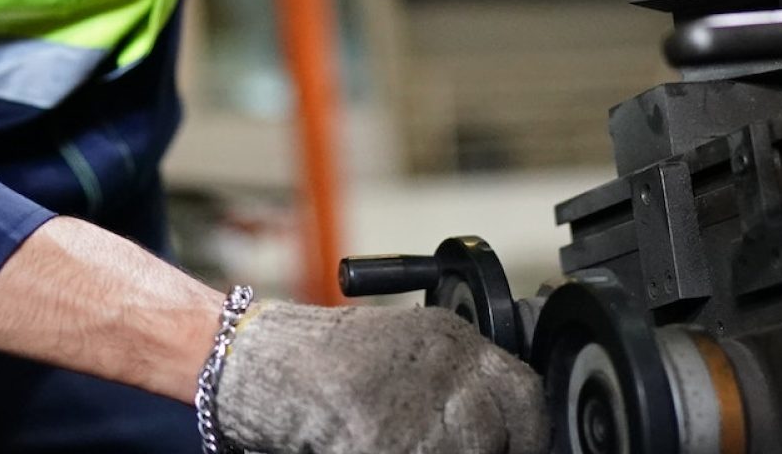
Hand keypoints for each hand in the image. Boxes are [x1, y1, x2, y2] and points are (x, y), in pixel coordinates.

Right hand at [214, 302, 547, 453]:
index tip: (521, 446)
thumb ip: (455, 378)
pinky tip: (366, 445)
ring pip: (463, 451)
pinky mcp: (380, 439)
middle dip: (483, 449)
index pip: (522, 393)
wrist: (255, 360)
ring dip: (437, 451)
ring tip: (398, 443)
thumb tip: (499, 422)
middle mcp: (440, 365)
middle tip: (448, 447)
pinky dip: (394, 452)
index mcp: (450, 338)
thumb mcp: (403, 348)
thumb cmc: (322, 358)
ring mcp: (412, 406)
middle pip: (495, 435)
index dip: (526, 431)